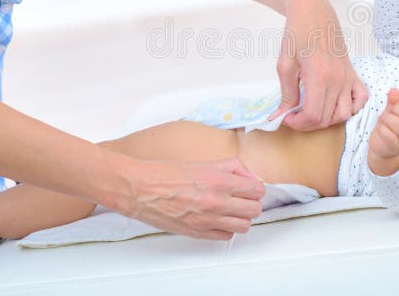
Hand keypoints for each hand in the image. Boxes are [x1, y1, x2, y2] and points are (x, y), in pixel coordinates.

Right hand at [122, 158, 264, 239]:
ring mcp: (207, 220)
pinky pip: (226, 236)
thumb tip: (249, 176)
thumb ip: (232, 167)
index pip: (257, 190)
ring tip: (230, 209)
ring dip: (241, 217)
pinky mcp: (197, 233)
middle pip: (254, 209)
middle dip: (250, 202)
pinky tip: (218, 218)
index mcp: (219, 181)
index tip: (249, 186)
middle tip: (241, 197)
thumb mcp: (204, 162)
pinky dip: (226, 228)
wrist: (141, 189)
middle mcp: (217, 202)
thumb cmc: (167, 173)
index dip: (255, 187)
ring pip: (244, 226)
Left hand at [271, 0, 367, 130]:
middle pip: (327, 118)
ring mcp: (348, 76)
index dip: (298, 123)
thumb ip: (286, 93)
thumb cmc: (297, 33)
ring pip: (344, 114)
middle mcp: (337, 79)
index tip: (286, 117)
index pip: (313, 116)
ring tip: (312, 110)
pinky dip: (351, 108)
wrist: (313, 11)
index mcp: (319, 76)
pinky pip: (360, 99)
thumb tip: (279, 116)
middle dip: (308, 123)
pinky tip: (334, 104)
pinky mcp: (353, 72)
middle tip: (294, 114)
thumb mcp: (285, 64)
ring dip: (327, 119)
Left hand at [367, 88, 398, 175]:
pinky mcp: (394, 147)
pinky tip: (379, 128)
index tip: (395, 106)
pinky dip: (382, 129)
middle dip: (396, 111)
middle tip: (388, 113)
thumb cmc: (389, 127)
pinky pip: (390, 136)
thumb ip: (393, 101)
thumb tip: (394, 89)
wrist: (383, 148)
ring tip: (381, 120)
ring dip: (387, 119)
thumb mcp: (391, 112)